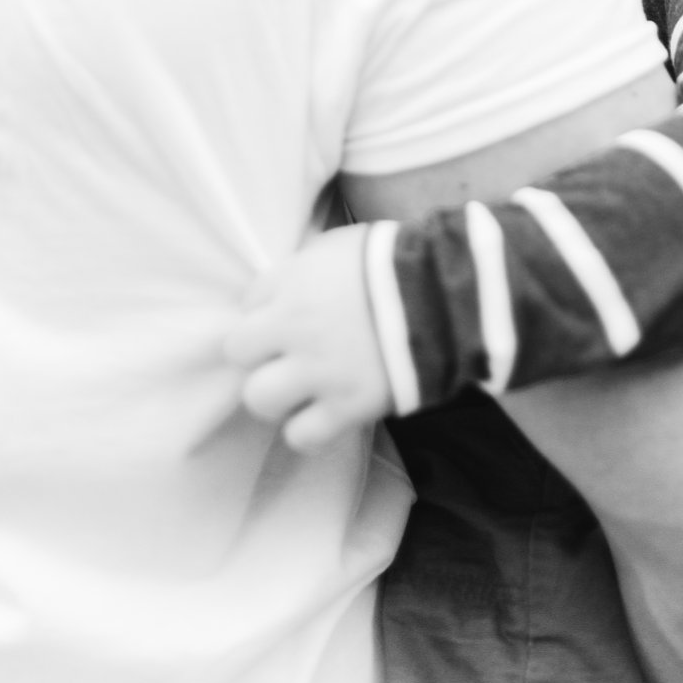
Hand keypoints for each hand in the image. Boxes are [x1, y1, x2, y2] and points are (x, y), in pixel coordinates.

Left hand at [224, 226, 393, 453]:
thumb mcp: (340, 246)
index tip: (288, 317)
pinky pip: (301, 437)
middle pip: (238, 351)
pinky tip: (324, 415)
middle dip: (258, 353)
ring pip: (259, 398)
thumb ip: (304, 267)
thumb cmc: (393, 260)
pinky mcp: (346, 407)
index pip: (247, 303)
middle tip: (286, 355)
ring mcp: (318, 371)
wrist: (444, 293)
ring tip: (301, 390)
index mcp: (293, 282)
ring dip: (276, 395)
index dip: (267, 311)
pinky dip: (308, 430)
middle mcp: (295, 328)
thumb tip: (282, 290)